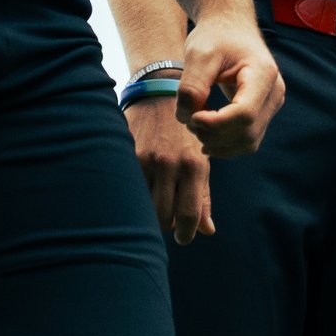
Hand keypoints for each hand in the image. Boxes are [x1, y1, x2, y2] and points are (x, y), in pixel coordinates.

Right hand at [130, 96, 212, 243]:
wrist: (157, 97)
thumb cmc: (184, 135)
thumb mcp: (200, 160)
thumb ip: (203, 196)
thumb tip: (207, 231)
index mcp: (193, 166)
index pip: (189, 215)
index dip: (186, 234)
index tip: (184, 238)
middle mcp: (170, 164)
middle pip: (163, 217)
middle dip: (167, 225)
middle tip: (168, 222)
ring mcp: (146, 161)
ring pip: (143, 207)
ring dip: (149, 213)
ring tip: (154, 206)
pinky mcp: (127, 156)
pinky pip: (129, 191)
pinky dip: (134, 199)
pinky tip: (138, 195)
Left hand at [177, 15, 283, 156]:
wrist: (230, 27)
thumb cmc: (216, 36)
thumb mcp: (198, 54)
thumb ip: (191, 86)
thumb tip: (189, 119)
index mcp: (263, 73)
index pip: (244, 114)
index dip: (216, 123)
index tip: (191, 117)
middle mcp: (274, 91)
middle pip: (247, 132)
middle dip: (214, 134)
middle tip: (189, 119)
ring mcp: (272, 103)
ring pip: (249, 142)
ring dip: (219, 143)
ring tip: (196, 126)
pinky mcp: (264, 112)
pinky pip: (248, 140)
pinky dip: (226, 144)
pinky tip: (206, 133)